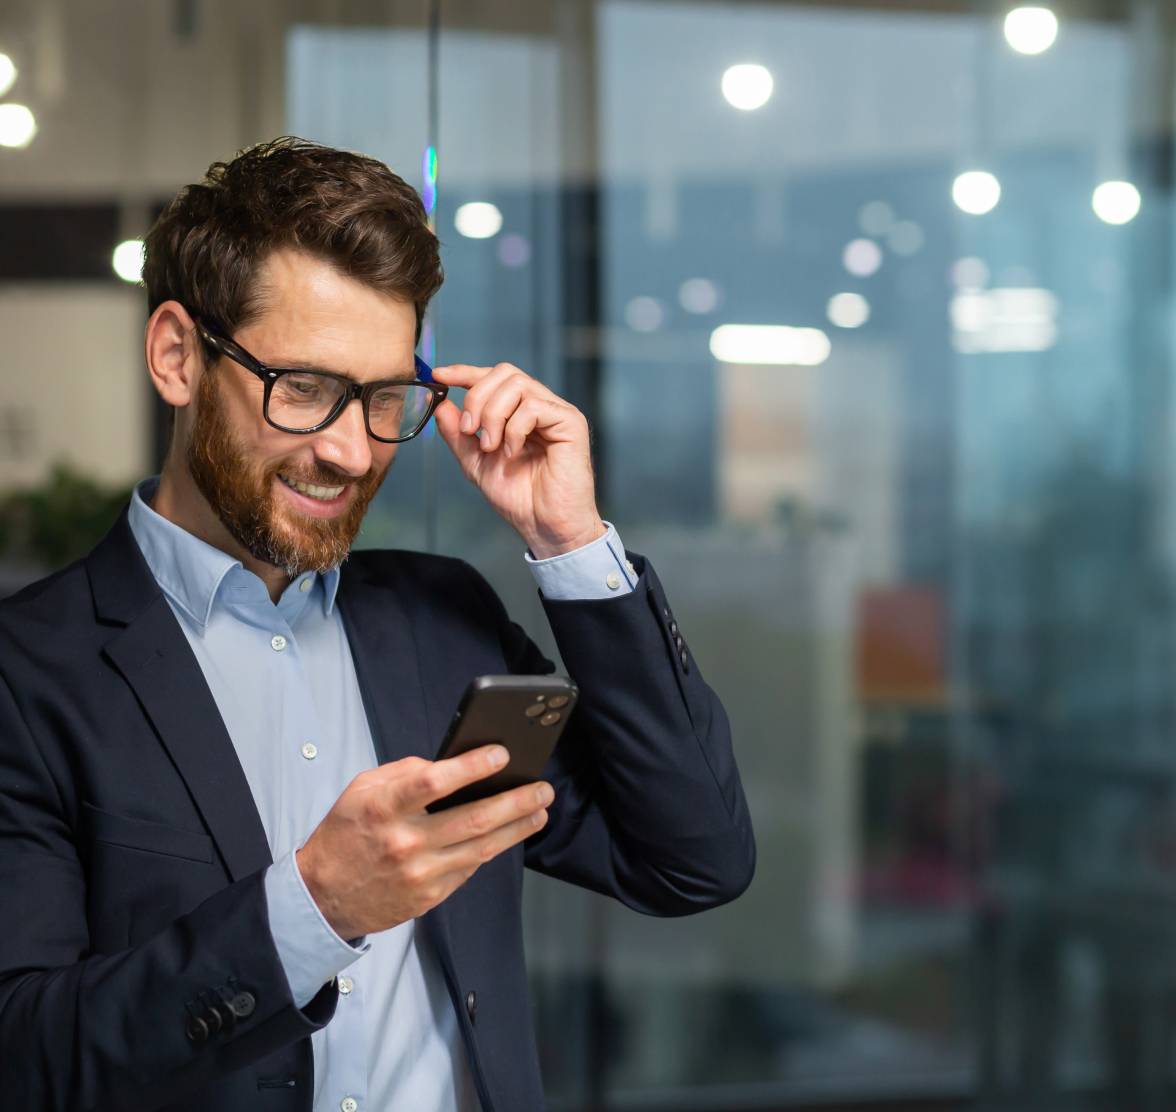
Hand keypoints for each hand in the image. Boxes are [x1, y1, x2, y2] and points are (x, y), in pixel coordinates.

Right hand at [295, 746, 551, 939]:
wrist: (323, 897)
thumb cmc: (345, 834)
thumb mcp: (361, 790)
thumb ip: (404, 773)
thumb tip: (449, 764)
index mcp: (384, 808)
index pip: (433, 782)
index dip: (471, 767)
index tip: (501, 754)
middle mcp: (405, 842)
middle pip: (473, 819)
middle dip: (515, 801)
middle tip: (542, 788)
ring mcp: (420, 873)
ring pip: (482, 848)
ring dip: (517, 827)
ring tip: (540, 810)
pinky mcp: (430, 896)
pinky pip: (470, 868)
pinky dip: (491, 849)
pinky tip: (508, 834)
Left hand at [431, 363, 605, 557]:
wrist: (544, 526)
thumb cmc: (520, 499)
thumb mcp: (476, 463)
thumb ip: (459, 435)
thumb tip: (441, 405)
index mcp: (520, 412)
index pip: (494, 377)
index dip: (466, 372)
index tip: (440, 376)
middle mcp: (540, 406)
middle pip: (504, 373)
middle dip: (477, 397)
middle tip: (469, 430)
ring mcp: (556, 412)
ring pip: (517, 385)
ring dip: (493, 415)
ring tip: (491, 447)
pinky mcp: (570, 423)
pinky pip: (533, 406)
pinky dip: (513, 429)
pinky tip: (512, 452)